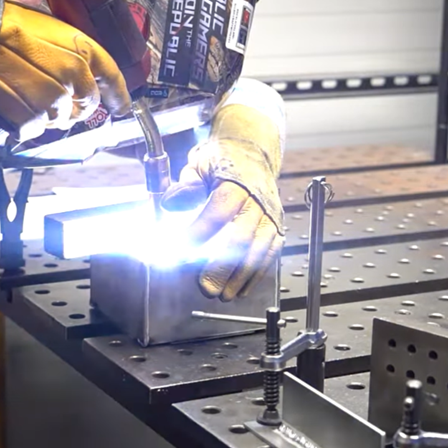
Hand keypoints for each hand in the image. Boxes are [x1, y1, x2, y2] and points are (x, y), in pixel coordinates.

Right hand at [0, 0, 132, 142]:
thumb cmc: (10, 23)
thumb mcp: (53, 29)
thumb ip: (74, 54)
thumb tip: (81, 72)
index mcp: (85, 52)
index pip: (113, 80)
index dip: (119, 97)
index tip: (121, 108)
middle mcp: (76, 79)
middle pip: (85, 108)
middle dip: (73, 106)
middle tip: (51, 95)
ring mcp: (54, 102)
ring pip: (60, 121)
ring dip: (47, 114)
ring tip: (26, 94)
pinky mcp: (32, 118)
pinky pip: (35, 130)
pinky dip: (24, 124)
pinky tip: (13, 104)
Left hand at [162, 105, 283, 301]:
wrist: (252, 152)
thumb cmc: (221, 160)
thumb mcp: (198, 165)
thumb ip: (185, 186)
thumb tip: (170, 203)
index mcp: (236, 181)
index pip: (219, 209)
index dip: (200, 232)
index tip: (180, 250)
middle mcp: (258, 198)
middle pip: (242, 235)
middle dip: (223, 265)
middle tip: (206, 287)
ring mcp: (271, 213)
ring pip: (260, 248)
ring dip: (242, 276)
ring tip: (225, 295)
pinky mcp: (277, 225)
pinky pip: (270, 252)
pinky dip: (257, 273)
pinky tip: (243, 288)